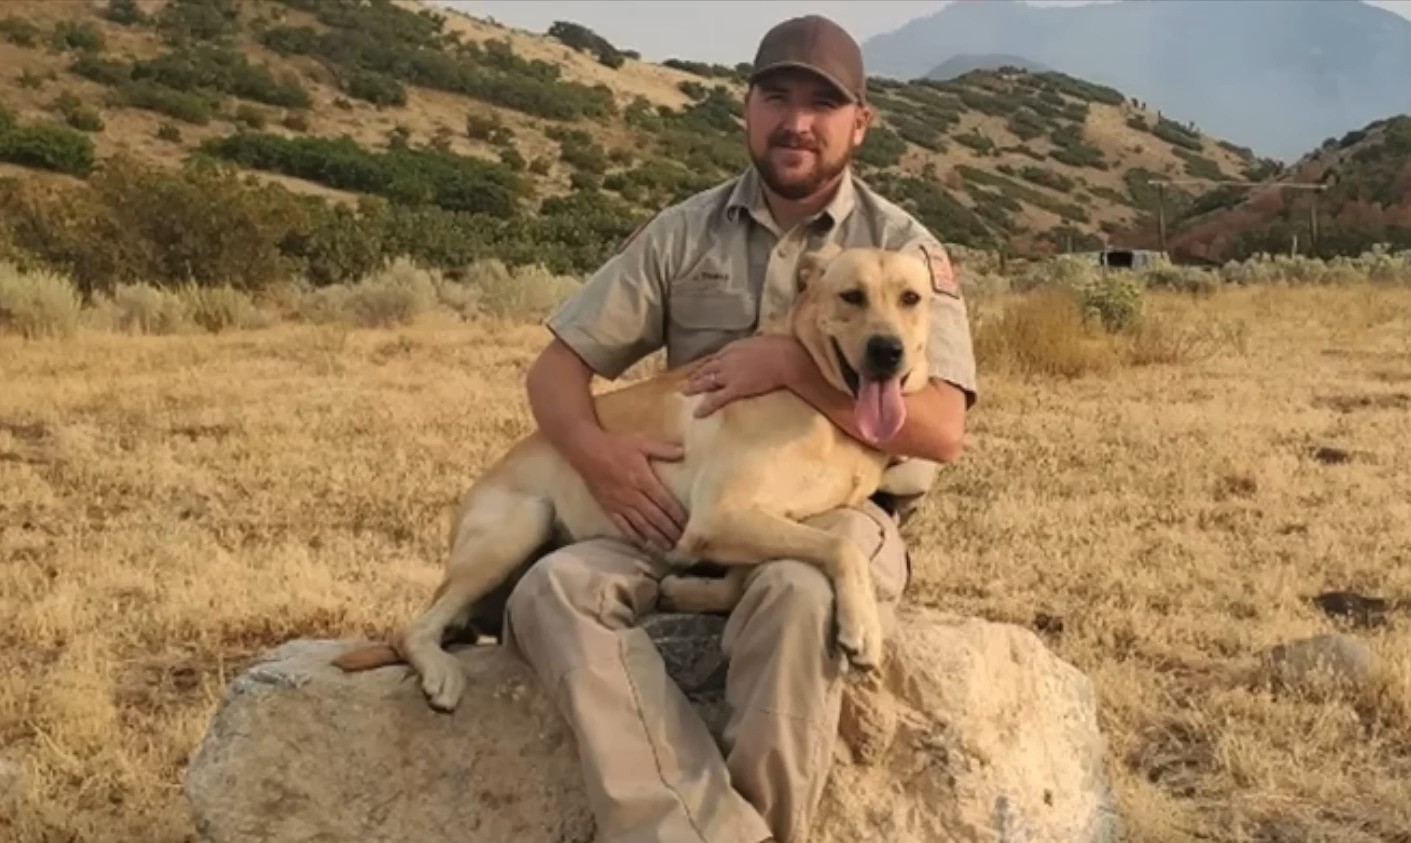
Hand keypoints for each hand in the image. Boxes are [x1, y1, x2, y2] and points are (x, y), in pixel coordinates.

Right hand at [572, 430, 687, 550]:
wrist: (587, 451)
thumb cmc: (616, 446)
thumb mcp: (642, 443)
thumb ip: (663, 449)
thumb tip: (684, 452)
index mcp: (643, 479)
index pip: (665, 502)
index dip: (677, 515)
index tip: (688, 525)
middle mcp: (633, 495)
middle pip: (655, 517)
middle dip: (670, 531)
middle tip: (682, 542)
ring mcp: (620, 504)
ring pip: (641, 525)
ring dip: (655, 537)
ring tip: (668, 547)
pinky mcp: (608, 508)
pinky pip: (623, 526)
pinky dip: (634, 536)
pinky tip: (643, 544)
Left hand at [681, 336, 805, 417]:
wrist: (785, 358)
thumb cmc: (780, 347)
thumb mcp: (762, 340)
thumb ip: (755, 342)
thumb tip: (758, 339)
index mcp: (733, 347)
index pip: (716, 357)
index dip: (707, 364)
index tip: (701, 368)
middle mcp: (726, 360)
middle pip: (707, 368)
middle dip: (696, 375)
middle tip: (686, 380)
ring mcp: (729, 375)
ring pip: (707, 382)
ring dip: (695, 387)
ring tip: (685, 392)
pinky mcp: (735, 389)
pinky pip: (716, 399)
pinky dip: (706, 407)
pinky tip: (698, 414)